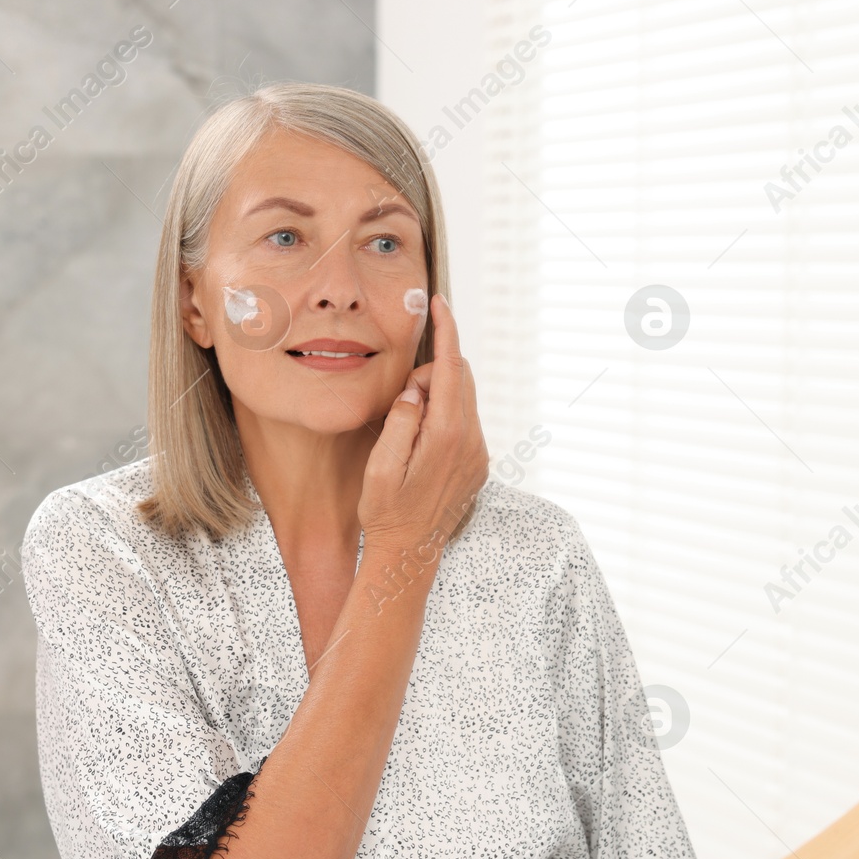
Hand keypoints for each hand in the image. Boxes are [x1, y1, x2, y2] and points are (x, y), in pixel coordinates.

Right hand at [359, 293, 488, 555]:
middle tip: (402, 404)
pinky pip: (466, 422)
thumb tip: (416, 391)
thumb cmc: (385, 512)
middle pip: (460, 377)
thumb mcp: (380, 466)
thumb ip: (400, 420)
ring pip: (464, 399)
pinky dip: (445, 418)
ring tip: (408, 433)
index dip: (446, 330)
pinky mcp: (479, 463)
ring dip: (437, 398)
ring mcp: (479, 453)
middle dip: (431, 374)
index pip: (450, 367)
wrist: (409, 555)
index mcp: (446, 436)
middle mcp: (471, 441)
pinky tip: (421, 447)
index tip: (440, 303)